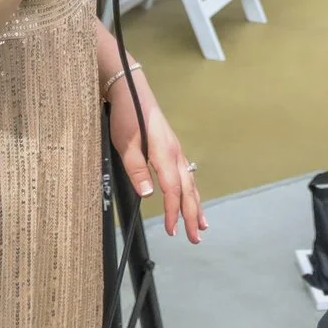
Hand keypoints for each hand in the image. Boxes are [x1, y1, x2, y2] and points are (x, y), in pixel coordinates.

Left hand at [108, 70, 205, 243]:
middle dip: (192, 215)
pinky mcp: (172, 147)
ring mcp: (176, 150)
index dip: (173, 212)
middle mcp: (175, 153)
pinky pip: (186, 174)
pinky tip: (191, 196)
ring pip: (190, 182)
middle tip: (195, 237)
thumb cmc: (127, 116)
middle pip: (188, 190)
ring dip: (196, 204)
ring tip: (201, 223)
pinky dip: (191, 190)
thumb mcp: (126, 145)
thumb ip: (137, 170)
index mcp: (165, 154)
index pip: (173, 190)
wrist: (131, 90)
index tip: (172, 230)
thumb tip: (148, 194)